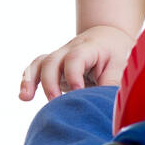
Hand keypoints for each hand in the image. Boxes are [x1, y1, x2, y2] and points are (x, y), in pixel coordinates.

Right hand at [19, 24, 134, 101]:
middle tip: (55, 103)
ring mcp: (60, 57)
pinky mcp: (54, 67)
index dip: (74, 74)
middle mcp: (70, 49)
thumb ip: (111, 83)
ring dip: (31, 80)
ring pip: (40, 63)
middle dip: (51, 83)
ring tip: (25, 97)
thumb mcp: (121, 65)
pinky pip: (36, 69)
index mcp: (90, 47)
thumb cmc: (116, 53)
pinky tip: (24, 96)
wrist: (108, 37)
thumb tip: (107, 106)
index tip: (78, 92)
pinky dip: (28, 81)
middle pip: (53, 61)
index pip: (76, 57)